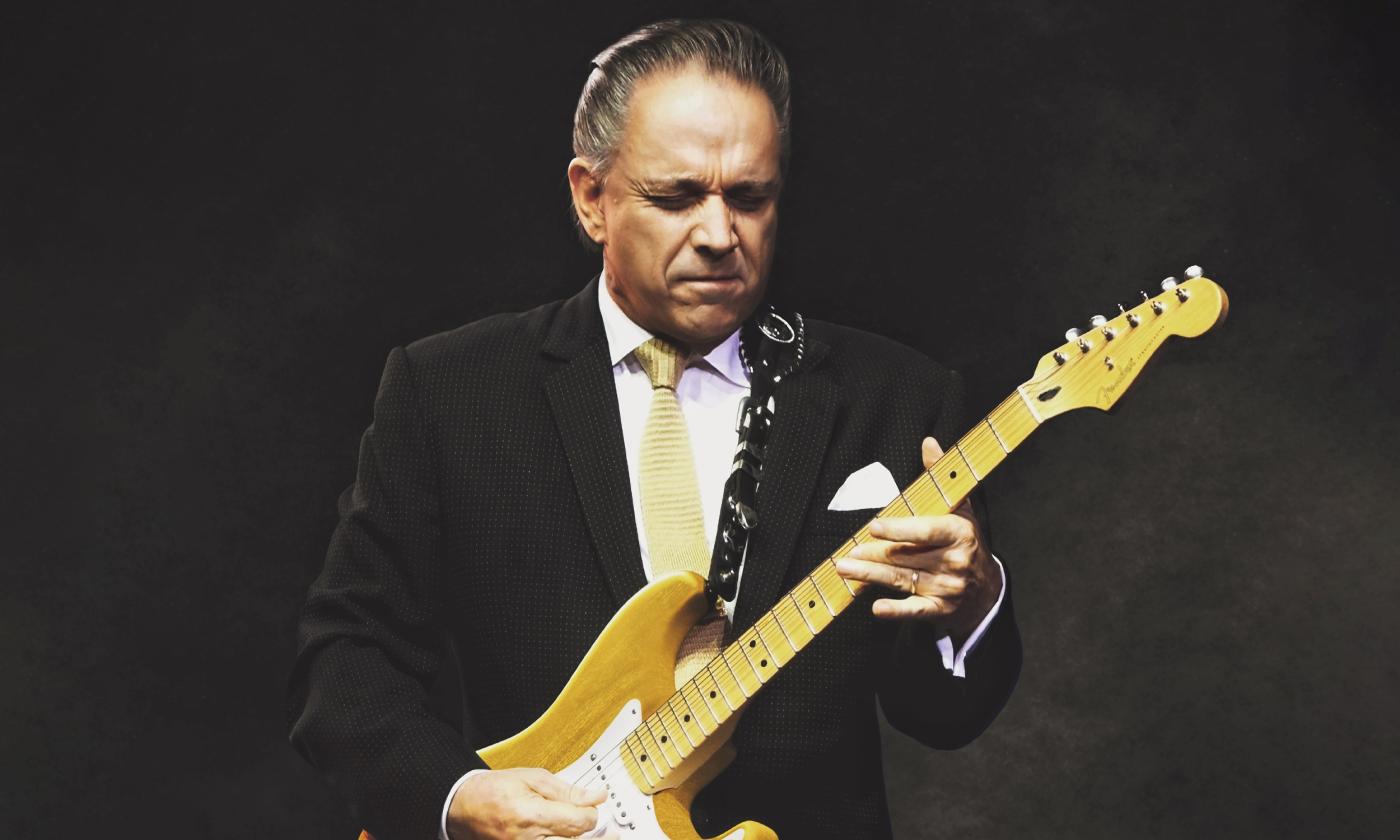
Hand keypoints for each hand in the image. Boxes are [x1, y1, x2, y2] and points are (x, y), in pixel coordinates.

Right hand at [445, 767, 613, 839]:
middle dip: (597, 837)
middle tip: (611, 831)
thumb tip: (596, 797)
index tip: (597, 806)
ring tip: (597, 837)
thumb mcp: (532, 778)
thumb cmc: (494, 790)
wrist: (464, 807)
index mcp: (531, 815)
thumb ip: (566, 791)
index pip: (578, 822)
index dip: (594, 814)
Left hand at [834, 436, 1000, 638]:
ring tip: (845, 569)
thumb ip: (939, 476)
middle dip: (874, 555)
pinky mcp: (941, 610)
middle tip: (847, 553)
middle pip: (906, 557)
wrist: (987, 589)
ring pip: (903, 580)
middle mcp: (955, 561)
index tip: (873, 527)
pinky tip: (876, 608)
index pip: (925, 531)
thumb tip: (928, 442)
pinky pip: (915, 611)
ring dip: (871, 576)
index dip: (898, 530)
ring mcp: (948, 588)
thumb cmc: (966, 542)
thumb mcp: (960, 508)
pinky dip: (896, 610)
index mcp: (960, 533)